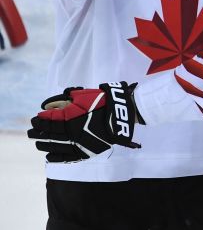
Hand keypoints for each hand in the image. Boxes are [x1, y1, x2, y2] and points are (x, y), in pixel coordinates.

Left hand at [27, 82, 141, 161]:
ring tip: (37, 143)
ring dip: (43, 145)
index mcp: (69, 119)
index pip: (48, 121)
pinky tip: (49, 156)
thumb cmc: (102, 102)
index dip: (40, 120)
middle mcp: (70, 133)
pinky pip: (67, 157)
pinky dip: (56, 157)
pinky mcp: (85, 152)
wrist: (121, 115)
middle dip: (37, 133)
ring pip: (55, 147)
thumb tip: (47, 106)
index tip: (35, 119)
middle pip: (49, 135)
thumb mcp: (83, 95)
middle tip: (30, 132)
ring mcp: (77, 144)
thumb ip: (64, 99)